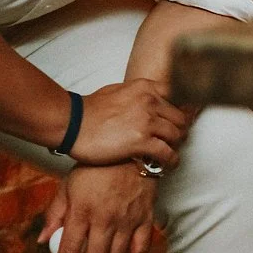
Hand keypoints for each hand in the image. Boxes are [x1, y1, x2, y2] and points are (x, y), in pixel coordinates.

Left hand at [43, 164, 158, 252]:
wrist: (131, 151)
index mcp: (82, 212)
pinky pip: (141, 249)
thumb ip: (54, 214)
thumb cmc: (94, 169)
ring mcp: (127, 219)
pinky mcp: (146, 218)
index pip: (69, 252)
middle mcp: (105, 219)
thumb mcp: (68, 186)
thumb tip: (42, 241)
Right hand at [73, 78, 187, 168]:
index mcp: (146, 88)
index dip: (181, 110)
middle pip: (180, 118)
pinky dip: (171, 160)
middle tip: (175, 140)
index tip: (181, 120)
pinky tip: (169, 164)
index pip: (178, 96)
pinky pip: (166, 152)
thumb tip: (149, 100)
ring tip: (171, 153)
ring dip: (176, 146)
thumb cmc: (89, 109)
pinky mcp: (141, 141)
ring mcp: (147, 121)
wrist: (71, 123)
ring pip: (176, 134)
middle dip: (179, 130)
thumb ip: (138, 94)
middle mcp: (151, 101)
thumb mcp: (118, 91)